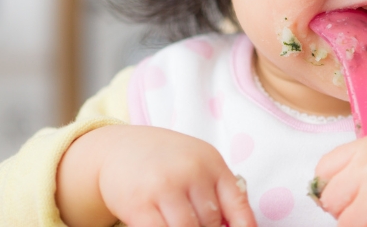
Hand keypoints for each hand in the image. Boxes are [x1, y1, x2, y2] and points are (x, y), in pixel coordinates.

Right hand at [56, 124, 256, 226]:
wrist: (122, 147)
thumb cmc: (167, 161)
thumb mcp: (198, 164)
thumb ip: (217, 192)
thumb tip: (232, 225)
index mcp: (212, 164)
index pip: (237, 203)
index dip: (244, 226)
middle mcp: (191, 173)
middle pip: (211, 222)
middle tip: (201, 226)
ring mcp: (164, 188)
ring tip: (182, 225)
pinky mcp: (138, 204)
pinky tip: (165, 226)